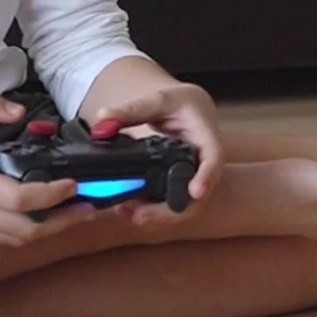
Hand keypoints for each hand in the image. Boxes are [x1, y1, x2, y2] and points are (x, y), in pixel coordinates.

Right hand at [0, 87, 99, 246]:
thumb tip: (21, 113)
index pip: (19, 201)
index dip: (53, 195)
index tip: (74, 183)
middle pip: (24, 231)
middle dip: (62, 221)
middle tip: (90, 207)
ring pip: (11, 241)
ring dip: (45, 231)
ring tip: (73, 215)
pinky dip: (21, 233)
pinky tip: (39, 218)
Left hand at [92, 82, 225, 224]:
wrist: (190, 112)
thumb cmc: (180, 104)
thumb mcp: (158, 100)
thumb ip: (130, 110)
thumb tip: (102, 119)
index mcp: (207, 138)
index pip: (214, 160)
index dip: (206, 177)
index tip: (195, 192)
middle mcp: (204, 165)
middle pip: (198, 197)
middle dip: (170, 212)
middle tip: (140, 215)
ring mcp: (193, 179)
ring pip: (184, 207)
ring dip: (158, 216)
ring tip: (127, 213)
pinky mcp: (180, 187)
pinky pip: (171, 205)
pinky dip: (152, 212)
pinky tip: (127, 209)